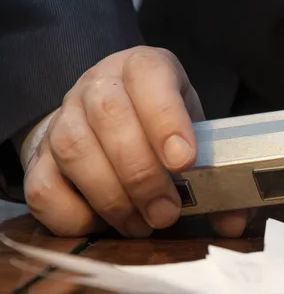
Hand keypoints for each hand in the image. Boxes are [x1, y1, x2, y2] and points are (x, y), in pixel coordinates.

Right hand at [21, 46, 248, 237]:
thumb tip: (234, 221)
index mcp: (144, 69)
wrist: (104, 112)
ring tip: (141, 224)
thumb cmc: (157, 122)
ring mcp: (64, 117)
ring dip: (111, 197)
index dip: (166, 119)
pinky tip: (102, 222)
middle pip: (110, 116)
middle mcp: (99, 85)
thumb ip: (216, 172)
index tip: (184, 161)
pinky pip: (41, 185)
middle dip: (142, 174)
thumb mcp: (192, 130)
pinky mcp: (40, 154)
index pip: (150, 76)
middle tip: (166, 212)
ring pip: (73, 149)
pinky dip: (72, 212)